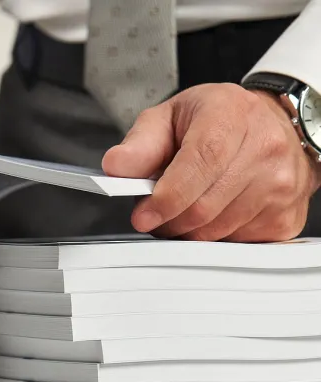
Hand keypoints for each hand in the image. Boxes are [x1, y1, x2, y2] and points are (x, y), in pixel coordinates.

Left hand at [103, 83, 320, 241]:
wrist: (269, 125)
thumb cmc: (216, 121)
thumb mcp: (170, 117)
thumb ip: (140, 144)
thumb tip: (116, 167)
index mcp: (231, 116)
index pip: (201, 164)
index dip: (167, 197)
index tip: (143, 214)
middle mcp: (266, 148)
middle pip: (204, 208)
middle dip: (168, 220)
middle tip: (154, 213)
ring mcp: (281, 186)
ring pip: (216, 232)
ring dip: (188, 230)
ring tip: (184, 207)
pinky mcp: (286, 218)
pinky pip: (236, 244)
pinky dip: (214, 237)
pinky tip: (214, 212)